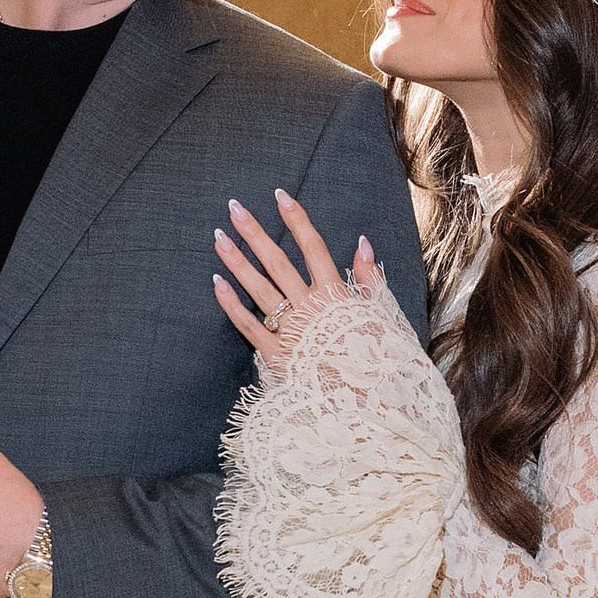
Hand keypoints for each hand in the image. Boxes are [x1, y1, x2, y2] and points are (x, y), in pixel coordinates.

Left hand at [212, 190, 382, 367]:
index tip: (280, 196)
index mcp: (335, 294)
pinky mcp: (275, 354)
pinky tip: (217, 283)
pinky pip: (248, 326)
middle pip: (277, 262)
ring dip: (237, 262)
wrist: (365, 401)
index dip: (296, 220)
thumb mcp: (381, 313)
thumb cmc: (375, 357)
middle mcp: (308, 307)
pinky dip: (232, 305)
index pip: (313, 247)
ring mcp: (289, 330)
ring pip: (258, 289)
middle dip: (255, 233)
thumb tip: (362, 242)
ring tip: (218, 238)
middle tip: (233, 208)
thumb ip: (370, 276)